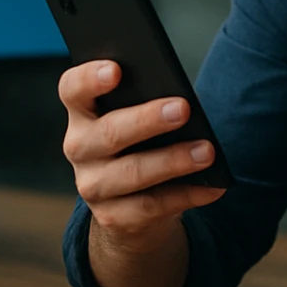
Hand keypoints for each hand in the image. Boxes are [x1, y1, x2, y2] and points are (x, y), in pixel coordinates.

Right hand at [58, 60, 225, 252]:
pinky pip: (152, 206)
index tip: (116, 70)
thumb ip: (151, 102)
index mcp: (82, 112)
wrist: (131, 205)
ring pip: (132, 173)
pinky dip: (187, 195)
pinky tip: (213, 185)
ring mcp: (93, 186)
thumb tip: (184, 102)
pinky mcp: (113, 217)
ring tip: (207, 151)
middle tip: (183, 108)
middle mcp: (79, 148)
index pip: (73, 89)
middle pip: (109, 132)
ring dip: (173, 161)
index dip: (89, 78)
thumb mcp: (140, 118)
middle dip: (147, 120)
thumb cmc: (142, 143)